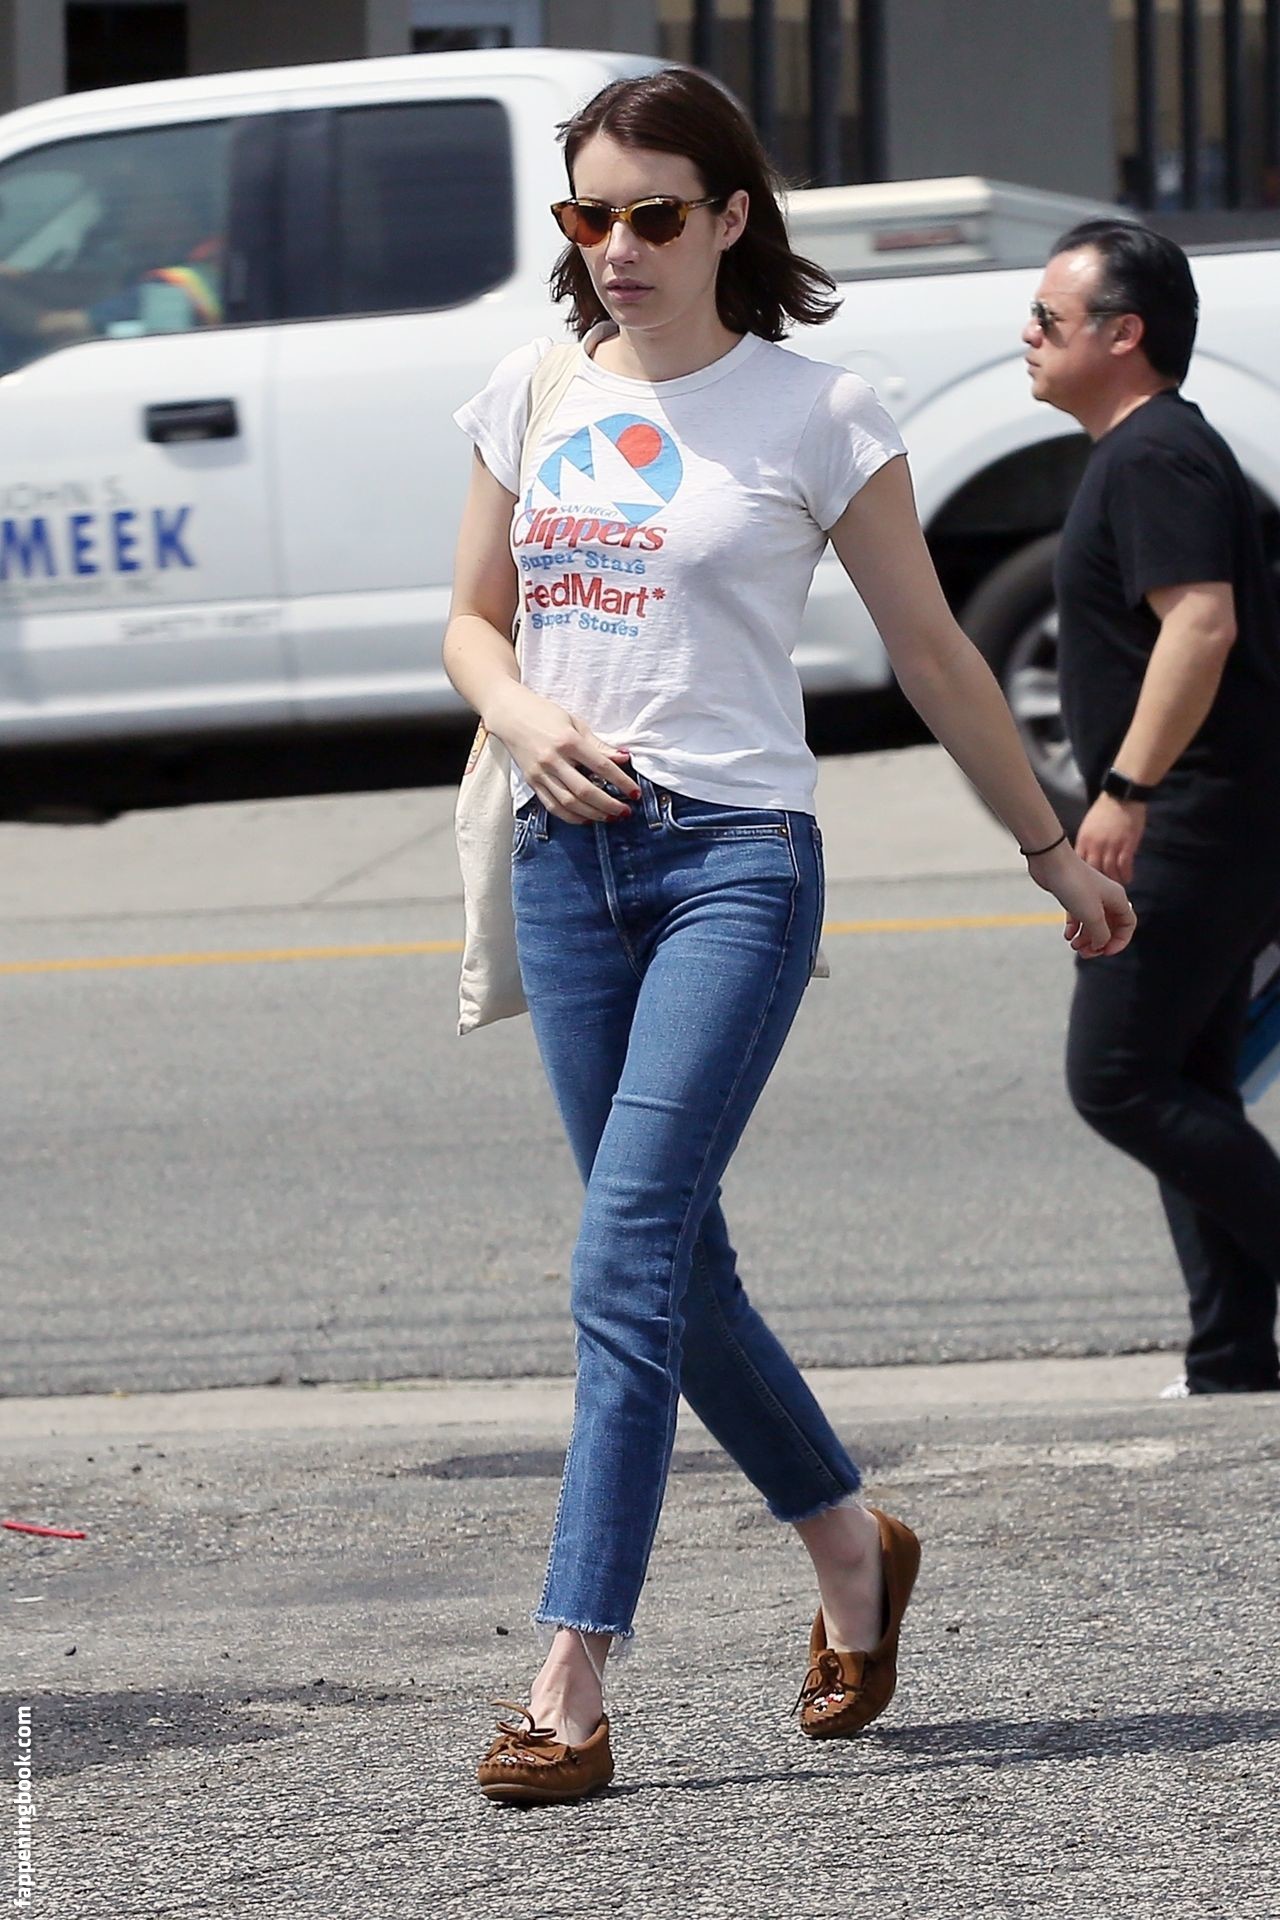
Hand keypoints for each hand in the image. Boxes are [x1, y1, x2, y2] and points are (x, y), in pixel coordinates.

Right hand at [483, 683, 639, 823]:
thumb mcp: (575, 723)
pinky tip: (587, 818)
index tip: (635, 793)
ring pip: (569, 803)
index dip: (622, 782)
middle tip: (625, 811)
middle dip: (609, 804)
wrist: (509, 714)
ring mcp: (540, 773)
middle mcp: (553, 759)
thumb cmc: (544, 714)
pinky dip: (571, 816)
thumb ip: (599, 744)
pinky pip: (552, 806)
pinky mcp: (531, 782)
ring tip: (610, 817)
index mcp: (568, 741)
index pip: (601, 767)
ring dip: (593, 814)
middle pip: (585, 791)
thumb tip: (623, 758)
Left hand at [1026, 840, 1136, 959]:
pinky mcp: (1073, 895)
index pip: (1128, 925)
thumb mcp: (1091, 915)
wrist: (1050, 860)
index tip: (1105, 952)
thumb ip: (1100, 934)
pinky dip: (1075, 928)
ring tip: (1073, 946)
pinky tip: (1067, 935)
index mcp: (1117, 899)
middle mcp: (1106, 897)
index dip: (1120, 941)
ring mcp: (1089, 896)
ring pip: (1093, 923)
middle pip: (1109, 927)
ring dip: (1085, 938)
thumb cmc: (1074, 884)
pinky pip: (1079, 916)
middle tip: (1085, 953)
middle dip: (1099, 942)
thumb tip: (1100, 945)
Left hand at [1074, 793, 1146, 884]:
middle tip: (1101, 889)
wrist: (1122, 796)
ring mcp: (1111, 845)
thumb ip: (1086, 842)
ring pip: (1109, 871)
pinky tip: (1127, 879)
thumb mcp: (1088, 826)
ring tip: (1116, 886)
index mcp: (1084, 840)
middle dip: (1097, 882)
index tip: (1085, 882)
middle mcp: (1095, 845)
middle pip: (1093, 870)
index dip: (1081, 874)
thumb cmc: (1105, 810)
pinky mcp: (1127, 845)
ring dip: (1113, 880)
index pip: (1078, 863)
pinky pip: (1124, 865)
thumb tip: (1085, 858)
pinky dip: (1126, 874)